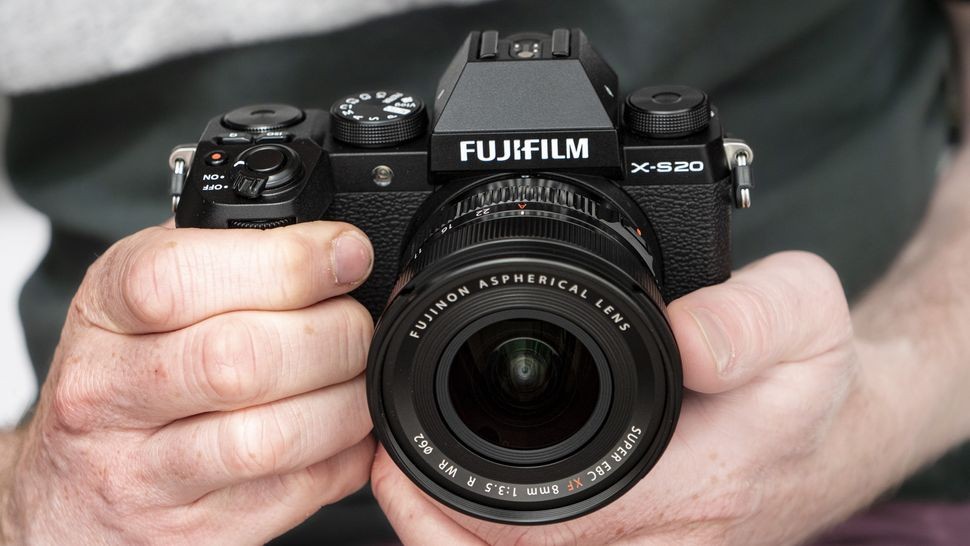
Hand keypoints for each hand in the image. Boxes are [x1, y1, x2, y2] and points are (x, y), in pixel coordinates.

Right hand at [0, 221, 375, 543]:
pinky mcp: (200, 529)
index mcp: (105, 313)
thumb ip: (223, 261)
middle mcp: (113, 395)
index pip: (179, 278)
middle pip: (242, 359)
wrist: (69, 495)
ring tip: (357, 377)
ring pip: (274, 437)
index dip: (285, 262)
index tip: (344, 254)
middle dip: (334, 333)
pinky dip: (346, 452)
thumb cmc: (122, 379)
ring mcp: (152, 474)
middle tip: (357, 323)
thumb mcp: (143, 300)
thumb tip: (334, 245)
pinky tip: (344, 427)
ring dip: (347, 402)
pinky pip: (300, 489)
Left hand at [372, 251, 914, 544]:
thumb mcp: (806, 315)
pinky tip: (463, 506)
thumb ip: (753, 320)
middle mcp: (669, 544)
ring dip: (457, 544)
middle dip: (438, 524)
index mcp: (697, 488)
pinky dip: (493, 545)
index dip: (462, 504)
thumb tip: (686, 338)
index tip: (403, 460)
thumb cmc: (813, 380)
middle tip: (385, 465)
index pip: (556, 529)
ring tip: (406, 489)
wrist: (839, 429)